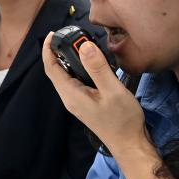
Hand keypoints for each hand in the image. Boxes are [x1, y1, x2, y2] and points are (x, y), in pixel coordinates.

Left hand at [40, 34, 145, 155]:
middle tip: (71, 35)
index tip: (53, 34)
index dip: (48, 50)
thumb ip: (97, 68)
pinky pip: (77, 81)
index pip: (51, 68)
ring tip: (81, 45)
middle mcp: (70, 98)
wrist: (130, 144)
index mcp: (71, 94)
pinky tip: (92, 63)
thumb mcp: (112, 90)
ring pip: (67, 76)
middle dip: (59, 51)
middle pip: (57, 71)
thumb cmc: (122, 120)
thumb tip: (84, 46)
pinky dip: (80, 68)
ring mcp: (78, 101)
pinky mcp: (86, 102)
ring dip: (70, 59)